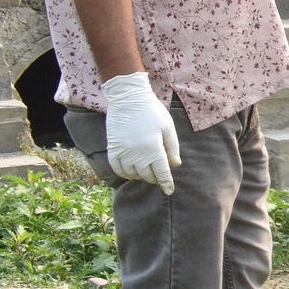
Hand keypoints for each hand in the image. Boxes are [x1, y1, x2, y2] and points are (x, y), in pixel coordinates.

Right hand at [100, 71, 179, 193]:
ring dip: (140, 176)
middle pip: (147, 175)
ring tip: (146, 172)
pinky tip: (131, 171)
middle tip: (158, 176)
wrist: (128, 98)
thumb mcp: (167, 127)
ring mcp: (123, 151)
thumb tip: (175, 165)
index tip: (169, 190)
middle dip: (154, 178)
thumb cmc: (152, 111)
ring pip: (132, 174)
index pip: (161, 173)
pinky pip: (117, 168)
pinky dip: (124, 173)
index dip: (166, 183)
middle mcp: (137, 153)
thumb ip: (172, 147)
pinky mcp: (112, 148)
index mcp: (153, 148)